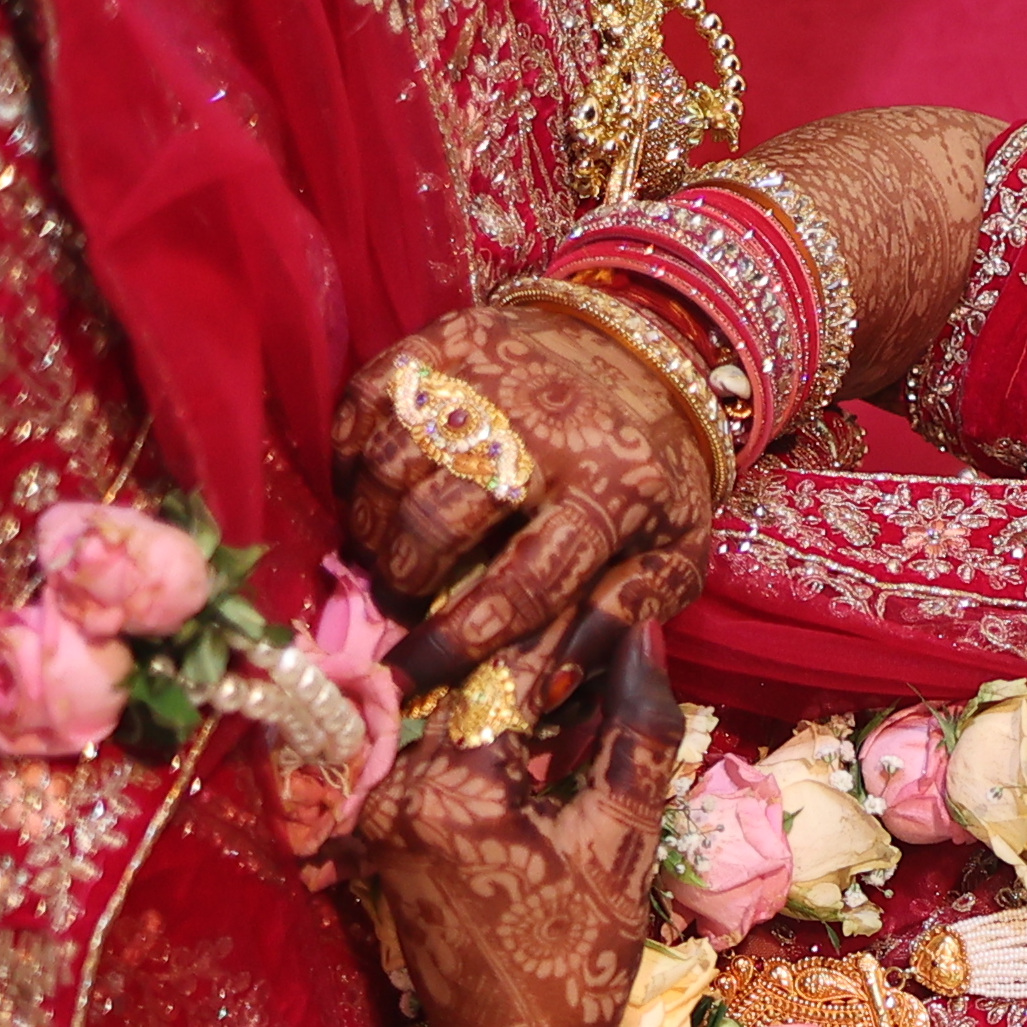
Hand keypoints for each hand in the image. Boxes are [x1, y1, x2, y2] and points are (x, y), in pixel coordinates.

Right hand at [340, 288, 732, 683]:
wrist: (645, 355)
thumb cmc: (652, 475)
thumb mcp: (676, 551)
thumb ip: (627, 616)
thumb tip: (551, 685)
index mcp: (609, 494)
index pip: (523, 586)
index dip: (457, 640)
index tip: (409, 678)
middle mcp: (541, 433)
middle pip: (438, 522)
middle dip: (402, 579)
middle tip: (396, 604)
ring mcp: (488, 381)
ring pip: (392, 466)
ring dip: (369, 525)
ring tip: (378, 555)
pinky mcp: (446, 341)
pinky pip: (368, 402)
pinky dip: (350, 453)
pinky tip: (362, 490)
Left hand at [340, 558, 691, 1026]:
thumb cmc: (579, 958)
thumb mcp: (622, 841)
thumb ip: (636, 731)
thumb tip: (645, 636)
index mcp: (452, 787)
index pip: (515, 670)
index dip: (572, 627)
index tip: (615, 588)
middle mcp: (396, 787)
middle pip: (479, 691)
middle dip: (544, 661)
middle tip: (605, 628)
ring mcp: (379, 810)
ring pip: (460, 724)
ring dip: (520, 704)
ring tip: (585, 680)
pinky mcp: (381, 831)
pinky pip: (444, 763)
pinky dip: (495, 748)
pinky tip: (548, 740)